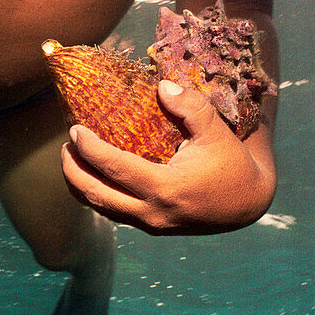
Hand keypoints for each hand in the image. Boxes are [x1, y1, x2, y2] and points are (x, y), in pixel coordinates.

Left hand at [60, 80, 276, 235]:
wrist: (249, 204)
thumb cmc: (232, 163)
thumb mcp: (215, 130)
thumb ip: (190, 106)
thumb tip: (161, 86)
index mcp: (166, 188)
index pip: (114, 168)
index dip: (89, 149)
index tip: (74, 130)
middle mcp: (153, 212)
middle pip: (96, 195)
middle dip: (72, 171)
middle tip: (65, 146)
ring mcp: (152, 224)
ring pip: (102, 209)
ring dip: (81, 186)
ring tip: (72, 160)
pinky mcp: (154, 228)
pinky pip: (116, 213)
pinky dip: (99, 194)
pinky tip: (95, 176)